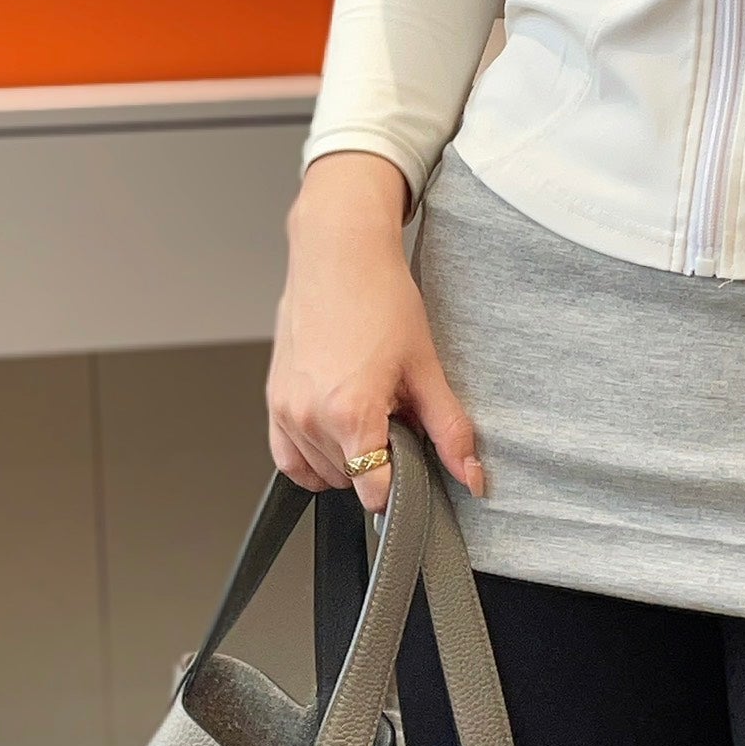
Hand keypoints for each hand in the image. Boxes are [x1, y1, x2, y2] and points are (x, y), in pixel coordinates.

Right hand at [268, 150, 485, 515]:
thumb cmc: (377, 297)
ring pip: (321, 473)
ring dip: (347, 457)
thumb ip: (450, 431)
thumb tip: (472, 476)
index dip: (401, 486)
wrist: (338, 253)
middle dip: (377, 463)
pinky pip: (289, 458)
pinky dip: (313, 458)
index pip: (375, 492)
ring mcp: (285, 411)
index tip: (413, 465)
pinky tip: (337, 430)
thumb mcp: (425, 367)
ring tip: (366, 411)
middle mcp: (309, 417)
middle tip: (394, 419)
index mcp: (349, 413)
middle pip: (351, 481)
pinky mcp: (273, 401)